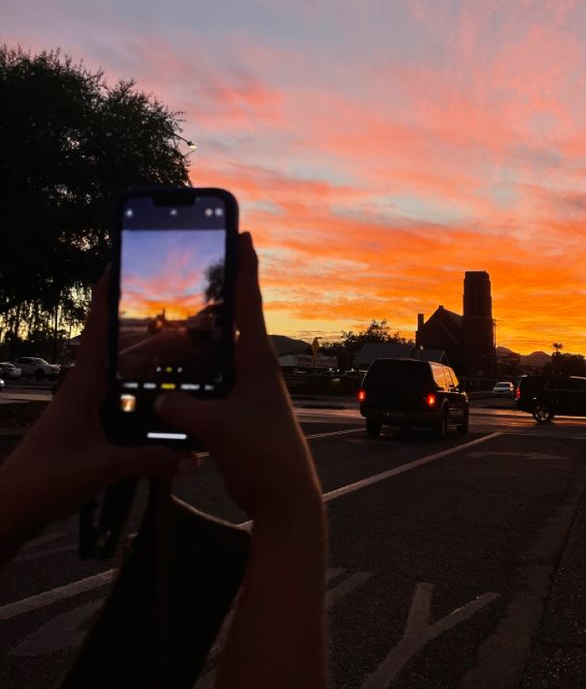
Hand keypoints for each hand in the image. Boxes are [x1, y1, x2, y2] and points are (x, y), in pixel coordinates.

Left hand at [0, 272, 193, 549]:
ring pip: (120, 372)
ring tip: (180, 344)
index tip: (121, 260)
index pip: (97, 327)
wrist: (12, 509)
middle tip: (177, 306)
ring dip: (144, 357)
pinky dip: (142, 390)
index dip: (106, 292)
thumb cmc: (46, 480)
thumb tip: (194, 457)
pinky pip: (121, 398)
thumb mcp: (102, 468)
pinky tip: (165, 398)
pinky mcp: (88, 427)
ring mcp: (85, 407)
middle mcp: (85, 388)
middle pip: (115, 344)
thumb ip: (150, 460)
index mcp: (83, 384)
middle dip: (141, 322)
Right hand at [156, 233, 322, 523]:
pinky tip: (169, 374)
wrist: (283, 495)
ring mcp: (246, 388)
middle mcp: (254, 368)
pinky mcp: (237, 410)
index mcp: (258, 360)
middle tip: (195, 269)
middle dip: (214, 296)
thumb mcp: (219, 428)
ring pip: (217, 353)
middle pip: (231, 320)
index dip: (244, 266)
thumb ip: (185, 409)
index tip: (244, 233)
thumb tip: (157, 398)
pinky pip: (210, 382)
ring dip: (198, 338)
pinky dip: (192, 374)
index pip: (249, 302)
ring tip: (172, 320)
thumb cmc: (264, 456)